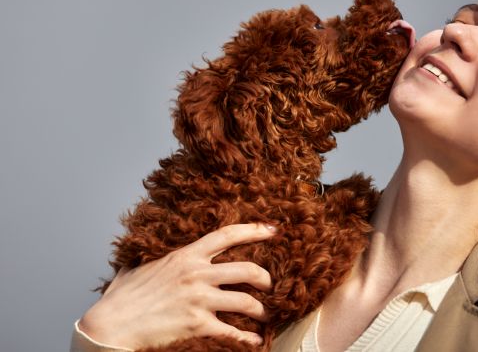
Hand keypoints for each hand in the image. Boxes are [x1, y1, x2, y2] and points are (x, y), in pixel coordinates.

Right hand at [78, 223, 275, 348]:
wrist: (111, 324)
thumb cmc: (122, 297)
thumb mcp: (140, 266)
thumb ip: (156, 258)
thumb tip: (152, 250)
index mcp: (185, 256)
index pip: (227, 235)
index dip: (254, 230)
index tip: (273, 230)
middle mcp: (196, 274)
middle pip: (247, 269)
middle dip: (266, 278)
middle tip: (270, 285)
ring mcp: (198, 300)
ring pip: (246, 301)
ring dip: (262, 310)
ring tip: (266, 316)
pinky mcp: (197, 324)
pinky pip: (232, 331)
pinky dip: (248, 338)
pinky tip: (254, 340)